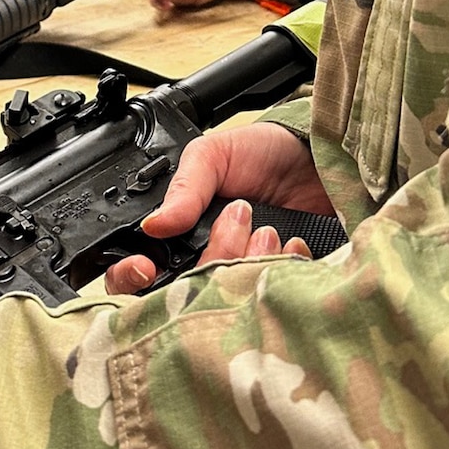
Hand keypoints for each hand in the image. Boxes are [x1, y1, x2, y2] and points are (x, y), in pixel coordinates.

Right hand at [105, 121, 332, 294]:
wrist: (314, 158)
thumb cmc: (260, 153)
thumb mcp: (212, 155)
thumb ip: (183, 188)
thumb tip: (154, 225)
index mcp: (177, 237)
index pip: (139, 275)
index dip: (134, 277)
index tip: (147, 268)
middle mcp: (204, 262)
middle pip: (186, 290)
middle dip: (214, 254)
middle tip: (237, 219)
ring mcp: (239, 278)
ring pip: (227, 295)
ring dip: (248, 259)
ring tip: (268, 228)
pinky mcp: (276, 284)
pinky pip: (271, 295)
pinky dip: (282, 266)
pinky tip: (291, 242)